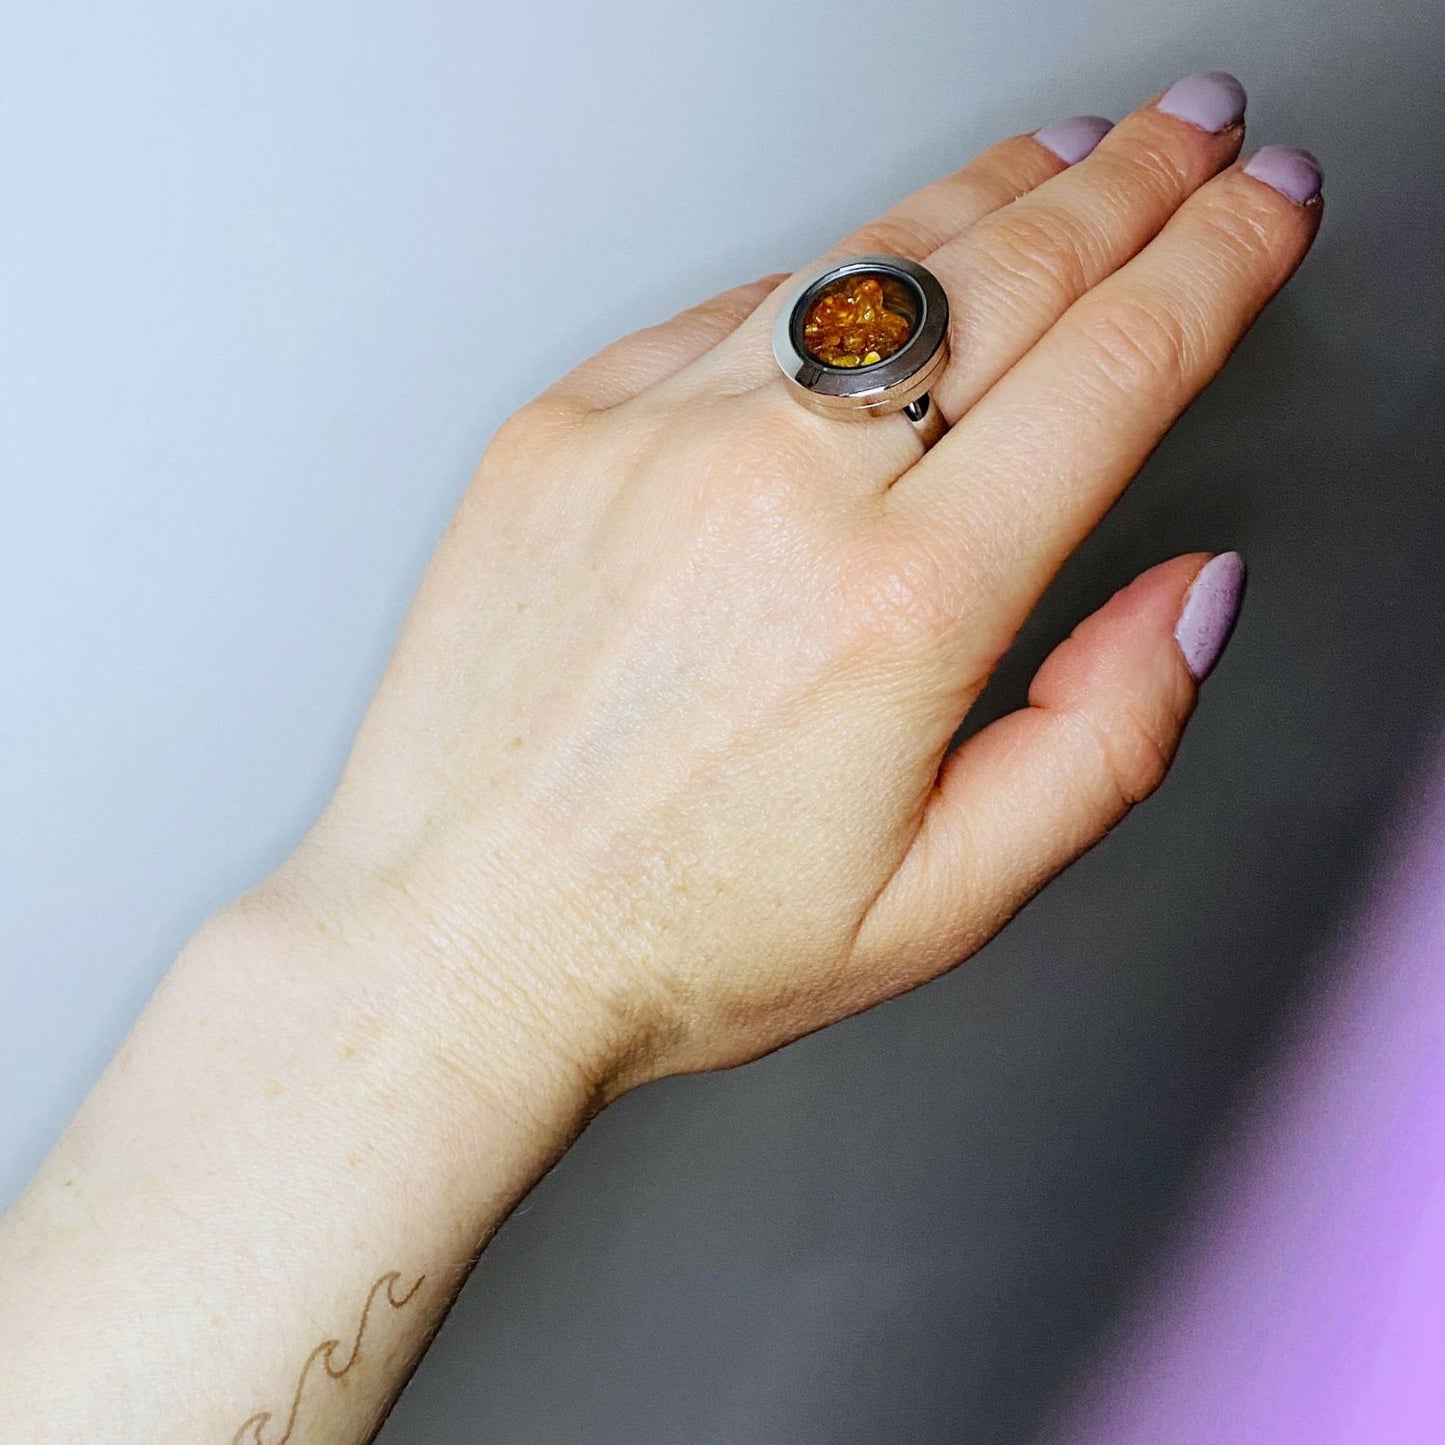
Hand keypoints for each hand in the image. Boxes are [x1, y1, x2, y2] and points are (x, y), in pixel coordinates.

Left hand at [271, 73, 1318, 1100]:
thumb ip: (1107, 737)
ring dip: (988, 200)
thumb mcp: (946, 897)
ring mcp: (652, 438)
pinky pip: (728, 314)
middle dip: (1128, 183)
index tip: (1264, 213)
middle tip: (1192, 133)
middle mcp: (776, 488)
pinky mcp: (562, 431)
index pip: (1112, 367)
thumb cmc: (681, 937)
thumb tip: (1189, 593)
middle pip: (1004, 274)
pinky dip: (824, 288)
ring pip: (866, 265)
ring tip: (1063, 156)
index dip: (1216, 264)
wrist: (458, 933)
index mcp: (900, 603)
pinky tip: (868, 286)